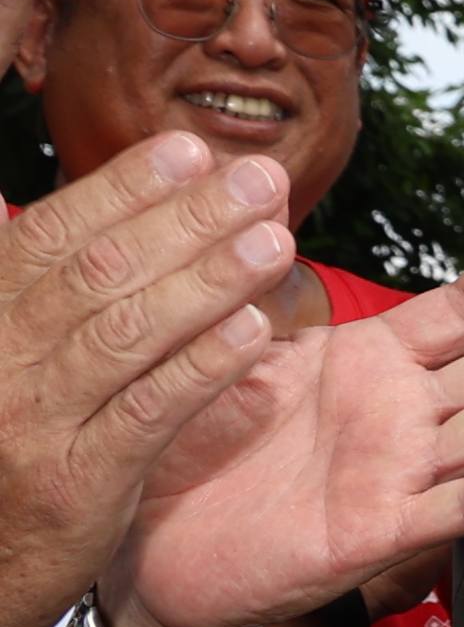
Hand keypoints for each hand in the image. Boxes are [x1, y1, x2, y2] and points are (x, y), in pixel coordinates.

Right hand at [0, 138, 304, 626]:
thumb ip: (15, 282)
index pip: (56, 232)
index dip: (126, 187)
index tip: (192, 149)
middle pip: (100, 270)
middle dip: (187, 218)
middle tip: (261, 180)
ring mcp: (34, 417)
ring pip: (128, 331)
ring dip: (208, 279)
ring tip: (274, 240)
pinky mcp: (78, 477)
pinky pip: (149, 411)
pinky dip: (201, 367)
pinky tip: (253, 332)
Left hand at [120, 215, 463, 626]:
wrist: (154, 547)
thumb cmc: (191, 446)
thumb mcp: (225, 353)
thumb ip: (261, 300)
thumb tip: (269, 228)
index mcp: (371, 360)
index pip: (460, 309)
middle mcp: (403, 414)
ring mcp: (401, 472)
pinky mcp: (383, 532)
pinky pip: (456, 505)